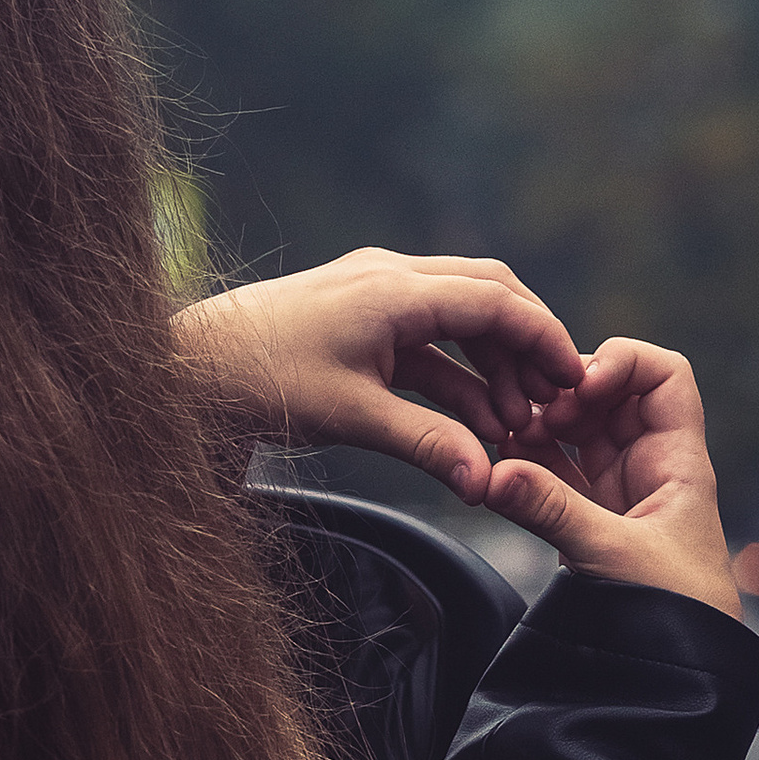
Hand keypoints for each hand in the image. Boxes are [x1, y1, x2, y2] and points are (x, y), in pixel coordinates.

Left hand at [173, 250, 583, 503]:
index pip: (496, 300)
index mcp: (394, 288)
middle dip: (528, 349)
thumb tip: (485, 480)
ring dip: (493, 370)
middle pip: (488, 297)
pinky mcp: (360, 325)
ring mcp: (374, 297)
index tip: (577, 381)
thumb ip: (426, 444)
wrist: (181, 373)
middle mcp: (390, 279)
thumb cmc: (257, 382)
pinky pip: (428, 345)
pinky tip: (477, 425)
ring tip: (515, 428)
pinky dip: (457, 380)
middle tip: (556, 401)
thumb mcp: (350, 416)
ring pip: (461, 321)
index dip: (545, 339)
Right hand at [482, 337, 742, 617]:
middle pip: (610, 396)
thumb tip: (492, 473)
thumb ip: (550, 510)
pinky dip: (528, 464)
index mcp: (678, 462)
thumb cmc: (678, 616)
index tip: (579, 387)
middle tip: (530, 415)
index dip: (622, 363)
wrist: (680, 674)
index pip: (664, 375)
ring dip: (541, 427)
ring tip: (505, 437)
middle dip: (566, 393)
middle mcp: (649, 468)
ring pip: (578, 434)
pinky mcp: (589, 523)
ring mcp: (618, 494)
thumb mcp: (612, 556)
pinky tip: (501, 466)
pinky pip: (556, 475)